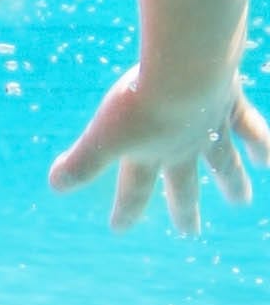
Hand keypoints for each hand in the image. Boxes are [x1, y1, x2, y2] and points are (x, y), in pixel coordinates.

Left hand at [48, 67, 269, 232]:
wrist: (187, 70)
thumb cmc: (142, 102)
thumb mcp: (104, 133)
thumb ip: (82, 161)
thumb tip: (56, 186)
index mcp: (151, 154)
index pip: (134, 189)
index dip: (124, 209)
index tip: (118, 228)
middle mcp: (184, 147)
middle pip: (183, 184)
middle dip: (183, 208)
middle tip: (189, 233)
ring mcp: (212, 128)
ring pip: (224, 162)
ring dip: (232, 182)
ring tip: (241, 201)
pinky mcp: (231, 103)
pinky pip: (252, 129)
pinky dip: (262, 145)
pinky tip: (267, 161)